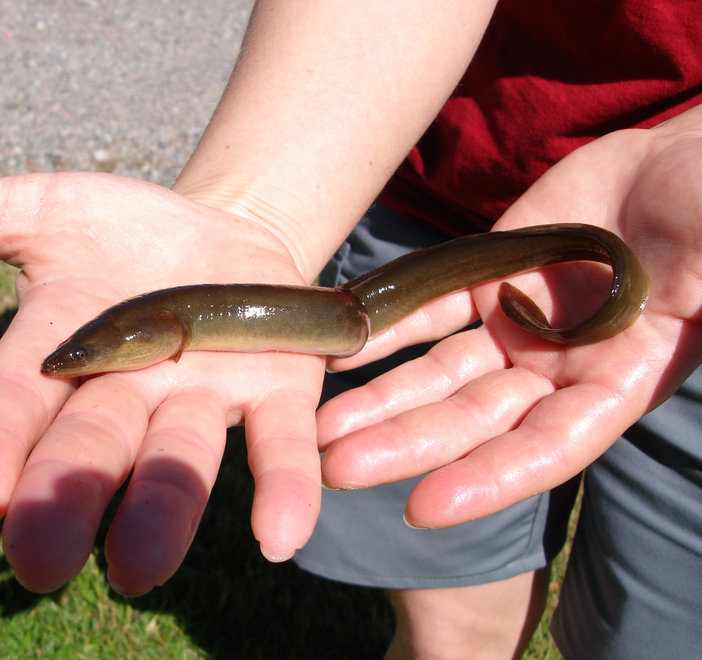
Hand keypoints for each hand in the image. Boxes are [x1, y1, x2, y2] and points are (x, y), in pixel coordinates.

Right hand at [0, 173, 328, 594]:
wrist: (226, 232)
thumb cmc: (123, 232)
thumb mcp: (38, 210)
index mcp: (60, 356)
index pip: (9, 410)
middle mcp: (127, 396)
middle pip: (90, 452)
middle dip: (67, 499)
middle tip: (38, 561)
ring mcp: (204, 401)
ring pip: (179, 463)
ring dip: (162, 511)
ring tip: (139, 569)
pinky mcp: (277, 392)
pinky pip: (279, 445)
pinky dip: (282, 487)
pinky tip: (281, 538)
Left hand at [317, 114, 701, 526]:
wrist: (685, 158)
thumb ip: (701, 298)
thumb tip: (692, 319)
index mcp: (618, 382)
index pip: (547, 448)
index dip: (489, 480)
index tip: (422, 508)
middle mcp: (558, 367)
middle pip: (472, 420)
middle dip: (405, 446)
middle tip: (334, 469)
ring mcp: (519, 324)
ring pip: (438, 375)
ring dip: (380, 402)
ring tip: (317, 431)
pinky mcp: (488, 277)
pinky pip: (427, 309)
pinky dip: (384, 330)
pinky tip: (337, 349)